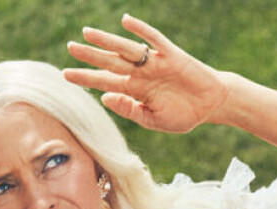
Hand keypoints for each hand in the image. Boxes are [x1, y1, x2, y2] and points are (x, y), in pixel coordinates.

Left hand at [63, 14, 230, 134]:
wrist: (211, 105)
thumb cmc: (182, 114)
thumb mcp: (152, 119)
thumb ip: (129, 109)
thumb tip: (105, 97)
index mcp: (134, 90)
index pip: (105, 82)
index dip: (86, 78)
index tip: (66, 74)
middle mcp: (140, 74)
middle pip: (110, 62)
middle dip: (90, 55)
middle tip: (69, 46)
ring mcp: (155, 63)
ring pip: (126, 49)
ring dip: (107, 41)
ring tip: (87, 32)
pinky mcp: (171, 56)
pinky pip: (154, 39)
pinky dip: (140, 30)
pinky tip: (126, 21)